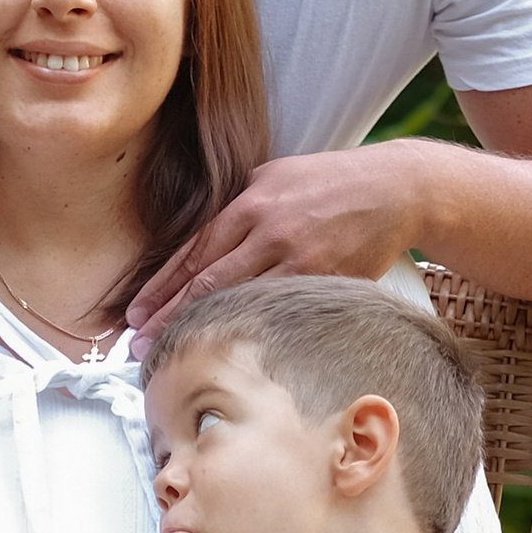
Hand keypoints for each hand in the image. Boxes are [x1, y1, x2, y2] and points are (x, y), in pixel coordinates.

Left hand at [126, 147, 431, 340]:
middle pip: (208, 283)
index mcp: (251, 203)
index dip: (160, 287)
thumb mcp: (274, 178)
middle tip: (138, 346)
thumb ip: (236, 210)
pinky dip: (249, 332)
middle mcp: (270, 232)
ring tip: (172, 354)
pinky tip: (228, 349)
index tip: (135, 313)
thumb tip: (198, 246)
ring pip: (240, 303)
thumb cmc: (331, 182)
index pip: (193, 252)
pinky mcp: (325, 283)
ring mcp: (300, 261)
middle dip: (168, 317)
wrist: (396, 188)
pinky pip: (279, 313)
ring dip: (202, 331)